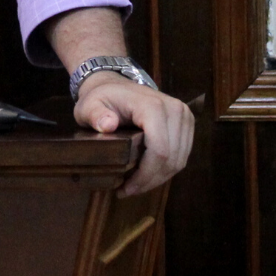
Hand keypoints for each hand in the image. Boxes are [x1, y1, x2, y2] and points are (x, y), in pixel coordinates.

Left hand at [73, 71, 193, 196]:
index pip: (160, 150)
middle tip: (128, 191)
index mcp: (153, 106)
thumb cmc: (102, 98)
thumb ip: (95, 115)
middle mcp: (175, 109)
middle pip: (171, 159)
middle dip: (150, 180)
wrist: (115, 85)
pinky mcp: (186, 123)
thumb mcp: (89, 106)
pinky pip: (181, 155)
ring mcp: (184, 115)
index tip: (125, 188)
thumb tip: (108, 125)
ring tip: (135, 186)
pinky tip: (147, 175)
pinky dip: (166, 169)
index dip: (145, 175)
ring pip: (179, 160)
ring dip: (159, 178)